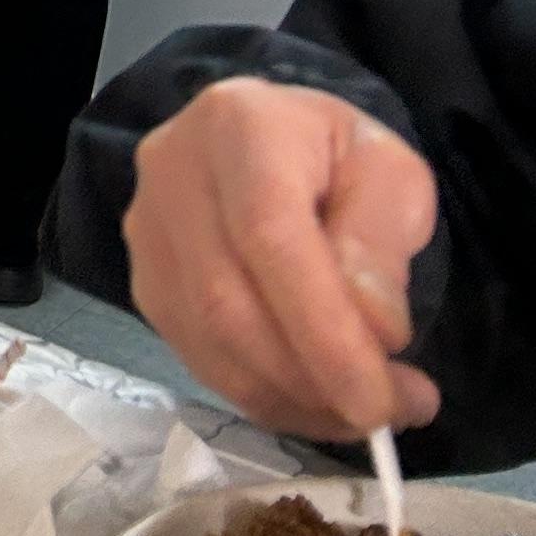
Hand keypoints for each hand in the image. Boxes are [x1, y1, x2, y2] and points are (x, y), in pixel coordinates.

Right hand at [122, 77, 440, 441]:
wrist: (269, 144)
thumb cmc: (337, 157)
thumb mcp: (390, 174)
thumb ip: (381, 244)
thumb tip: (374, 333)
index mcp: (240, 123)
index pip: (269, 234)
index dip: (322, 327)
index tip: (379, 396)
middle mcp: (173, 172)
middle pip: (227, 301)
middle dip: (312, 378)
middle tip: (389, 412)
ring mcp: (148, 231)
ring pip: (210, 344)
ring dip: (294, 399)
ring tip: (366, 408)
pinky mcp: (146, 284)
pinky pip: (203, 362)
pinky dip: (268, 398)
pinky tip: (320, 399)